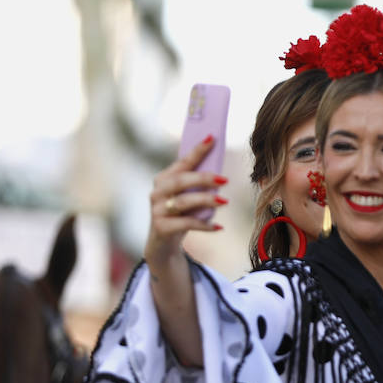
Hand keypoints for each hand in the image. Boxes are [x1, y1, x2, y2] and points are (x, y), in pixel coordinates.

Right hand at [145, 137, 227, 271]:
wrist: (163, 245)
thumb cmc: (180, 215)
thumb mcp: (188, 197)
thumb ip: (197, 185)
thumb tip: (221, 173)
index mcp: (164, 178)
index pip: (182, 161)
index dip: (197, 150)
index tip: (211, 138)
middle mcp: (158, 191)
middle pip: (181, 180)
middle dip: (203, 178)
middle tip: (224, 180)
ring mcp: (157, 210)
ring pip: (183, 202)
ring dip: (206, 200)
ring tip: (225, 202)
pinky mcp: (161, 227)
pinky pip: (186, 223)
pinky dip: (204, 225)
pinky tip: (218, 227)